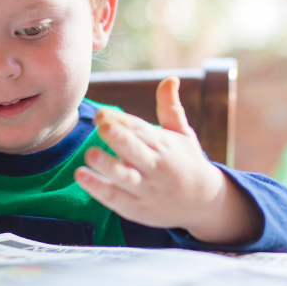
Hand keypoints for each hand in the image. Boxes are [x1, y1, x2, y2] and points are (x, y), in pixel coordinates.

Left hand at [74, 76, 262, 244]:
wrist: (204, 201)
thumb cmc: (188, 161)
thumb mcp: (183, 134)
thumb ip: (171, 107)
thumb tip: (171, 78)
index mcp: (164, 145)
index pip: (141, 130)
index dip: (121, 121)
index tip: (102, 114)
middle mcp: (155, 166)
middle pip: (135, 150)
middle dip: (118, 137)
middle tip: (101, 125)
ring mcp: (146, 188)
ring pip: (125, 176)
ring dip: (107, 165)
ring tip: (90, 154)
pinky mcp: (136, 207)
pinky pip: (115, 197)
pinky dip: (98, 188)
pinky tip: (81, 176)